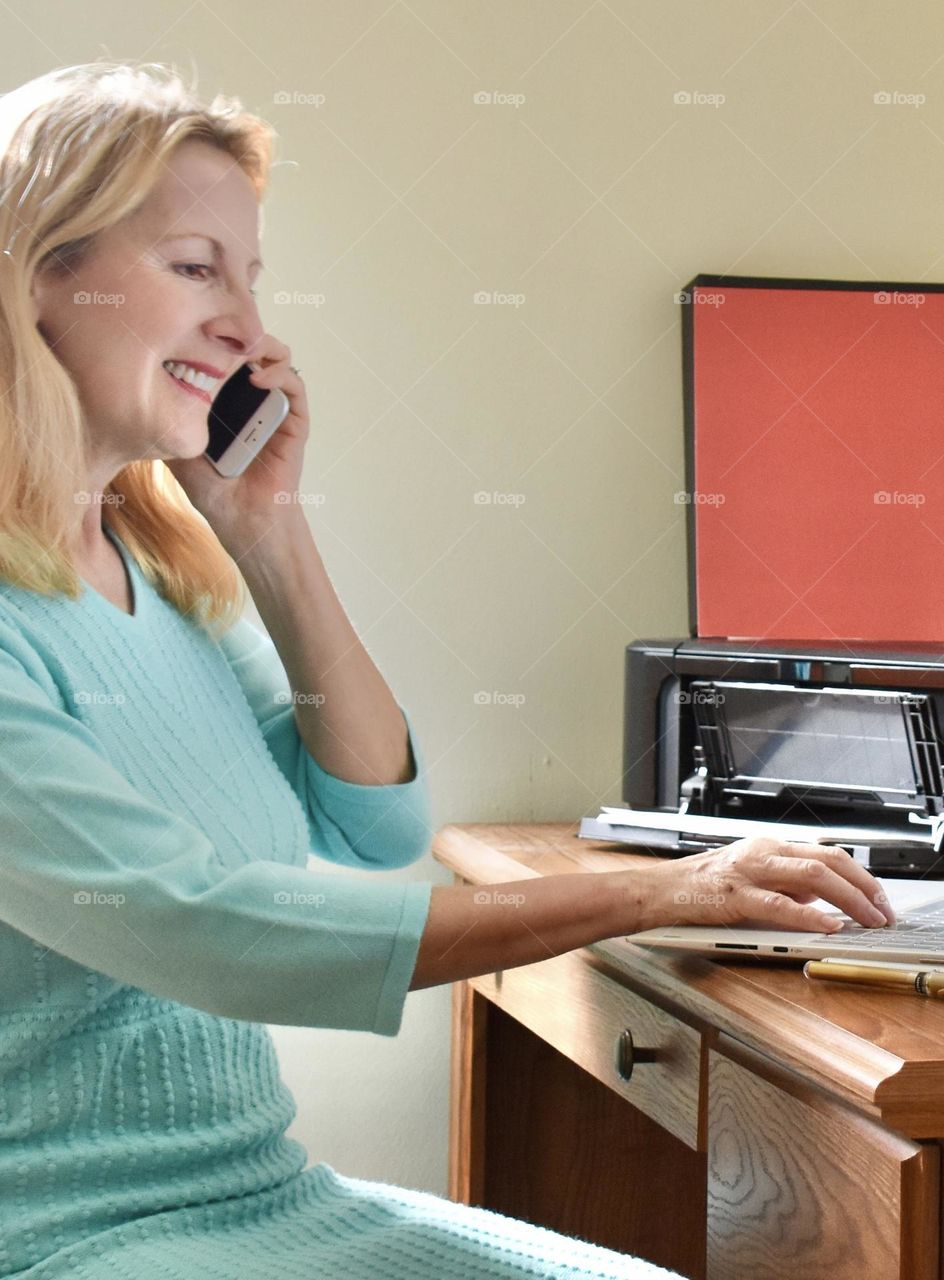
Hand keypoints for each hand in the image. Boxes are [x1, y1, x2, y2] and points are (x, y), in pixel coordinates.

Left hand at [165, 334, 308, 555]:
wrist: (243, 520)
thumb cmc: (213, 489)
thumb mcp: (177, 446)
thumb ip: (166, 418)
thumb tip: (136, 388)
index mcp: (225, 396)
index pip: (220, 349)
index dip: (208, 330)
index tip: (186, 322)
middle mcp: (251, 394)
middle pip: (248, 343)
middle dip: (232, 326)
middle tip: (211, 320)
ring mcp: (274, 404)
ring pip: (275, 354)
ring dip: (258, 341)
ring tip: (238, 344)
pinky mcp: (294, 420)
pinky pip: (294, 383)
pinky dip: (279, 372)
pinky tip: (257, 377)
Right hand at [630, 837, 895, 933]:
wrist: (659, 890)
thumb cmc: (702, 886)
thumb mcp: (751, 876)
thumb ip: (784, 884)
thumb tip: (820, 899)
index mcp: (770, 846)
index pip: (829, 854)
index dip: (861, 877)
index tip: (878, 899)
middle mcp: (764, 852)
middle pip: (828, 860)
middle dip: (864, 887)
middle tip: (882, 912)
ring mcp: (750, 872)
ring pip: (812, 876)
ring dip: (848, 899)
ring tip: (866, 919)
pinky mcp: (736, 896)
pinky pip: (780, 904)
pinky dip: (809, 915)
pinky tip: (827, 926)